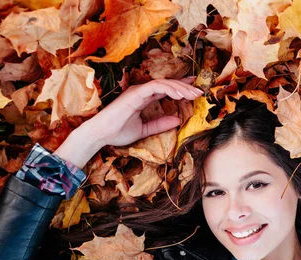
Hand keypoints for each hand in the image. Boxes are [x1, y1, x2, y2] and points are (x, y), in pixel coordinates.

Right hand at [84, 77, 202, 147]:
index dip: (181, 87)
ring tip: (194, 94)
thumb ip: (160, 124)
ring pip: (164, 83)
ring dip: (181, 87)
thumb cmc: (117, 132)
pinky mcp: (135, 93)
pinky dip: (169, 89)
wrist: (100, 135)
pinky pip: (156, 87)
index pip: (165, 89)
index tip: (195, 89)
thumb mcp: (144, 129)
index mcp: (143, 98)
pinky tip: (181, 95)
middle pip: (168, 84)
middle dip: (185, 86)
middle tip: (200, 92)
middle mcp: (141, 91)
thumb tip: (177, 121)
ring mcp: (138, 91)